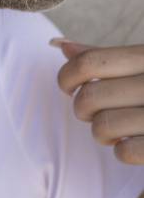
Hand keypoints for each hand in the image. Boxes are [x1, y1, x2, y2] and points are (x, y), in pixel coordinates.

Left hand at [50, 38, 143, 165]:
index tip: (68, 86)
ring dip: (102, 133)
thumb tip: (60, 46)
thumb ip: (106, 57)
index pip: (90, 62)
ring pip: (103, 127)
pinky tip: (136, 144)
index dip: (67, 76)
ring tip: (116, 129)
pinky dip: (124, 151)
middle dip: (83, 109)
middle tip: (96, 112)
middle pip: (90, 96)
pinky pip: (126, 151)